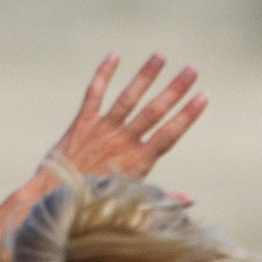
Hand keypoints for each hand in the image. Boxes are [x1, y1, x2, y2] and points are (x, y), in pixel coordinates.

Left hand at [39, 54, 204, 190]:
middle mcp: (123, 142)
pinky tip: (114, 55)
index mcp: (139, 162)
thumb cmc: (97, 206)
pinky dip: (103, 74)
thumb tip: (191, 199)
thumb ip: (163, 199)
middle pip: (155, 111)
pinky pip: (94, 93)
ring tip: (160, 55)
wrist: (56, 200)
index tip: (204, 96)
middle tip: (191, 69)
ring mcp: (103, 130)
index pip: (170, 134)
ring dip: (146, 75)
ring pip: (129, 97)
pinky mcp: (82, 123)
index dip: (188, 114)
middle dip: (175, 89)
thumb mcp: (134, 206)